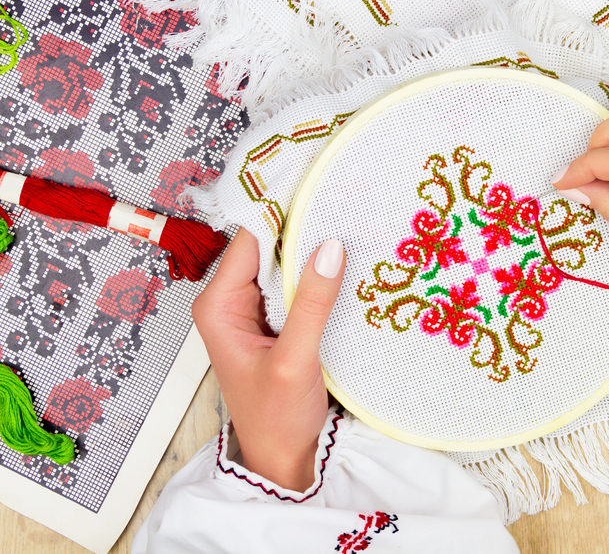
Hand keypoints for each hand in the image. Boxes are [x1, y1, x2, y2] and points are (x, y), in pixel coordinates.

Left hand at [192, 228, 344, 490]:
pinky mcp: (277, 318)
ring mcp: (254, 308)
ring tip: (352, 224)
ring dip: (314, 250)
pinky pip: (296, 283)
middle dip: (303, 227)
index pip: (250, 240)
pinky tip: (346, 261)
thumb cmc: (276, 417)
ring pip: (284, 262)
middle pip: (267, 246)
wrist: (282, 457)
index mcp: (219, 305)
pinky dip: (318, 273)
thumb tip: (330, 247)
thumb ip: (311, 304)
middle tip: (344, 202)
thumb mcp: (295, 360)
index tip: (318, 188)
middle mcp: (230, 300)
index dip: (283, 212)